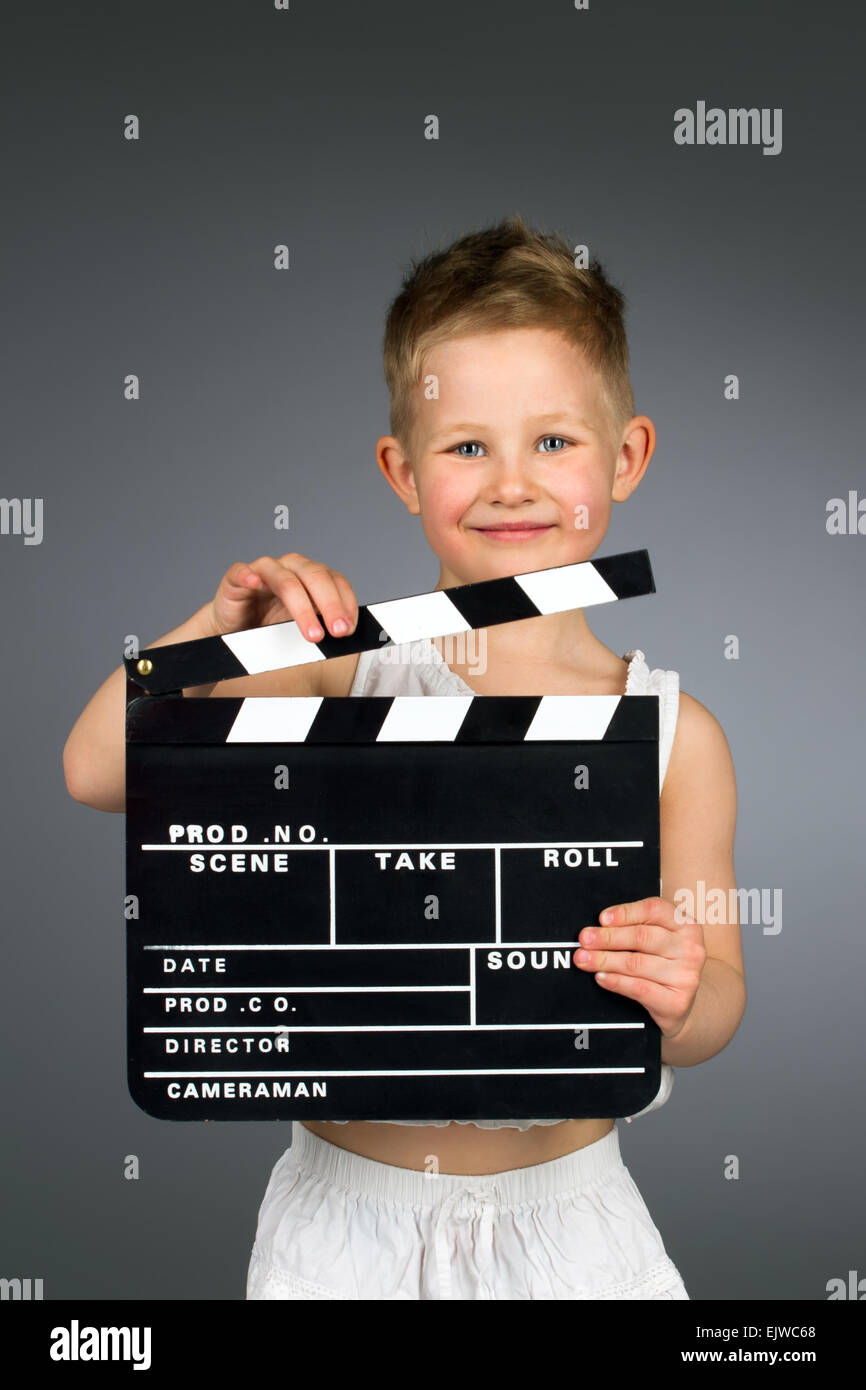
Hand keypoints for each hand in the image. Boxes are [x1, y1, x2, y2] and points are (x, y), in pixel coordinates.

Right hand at [207, 553, 358, 640]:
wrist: (235, 627)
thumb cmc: (270, 623)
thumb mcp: (303, 626)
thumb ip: (322, 624)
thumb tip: (347, 633)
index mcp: (311, 576)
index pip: (335, 581)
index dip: (346, 603)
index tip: (349, 628)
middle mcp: (290, 568)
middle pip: (315, 577)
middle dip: (331, 605)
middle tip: (338, 631)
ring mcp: (263, 571)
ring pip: (285, 580)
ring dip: (302, 607)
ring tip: (312, 633)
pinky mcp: (236, 578)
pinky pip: (242, 572)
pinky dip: (248, 576)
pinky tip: (254, 583)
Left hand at [573, 896, 706, 1040]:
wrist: (680, 1003)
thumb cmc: (662, 963)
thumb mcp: (659, 939)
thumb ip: (637, 926)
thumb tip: (599, 925)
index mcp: (686, 925)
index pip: (655, 910)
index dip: (626, 912)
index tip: (602, 918)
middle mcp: (690, 949)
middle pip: (642, 937)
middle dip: (608, 938)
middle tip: (584, 939)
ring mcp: (686, 976)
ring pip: (636, 963)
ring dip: (604, 960)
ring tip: (584, 959)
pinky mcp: (677, 1002)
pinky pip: (639, 988)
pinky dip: (616, 981)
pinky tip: (601, 977)